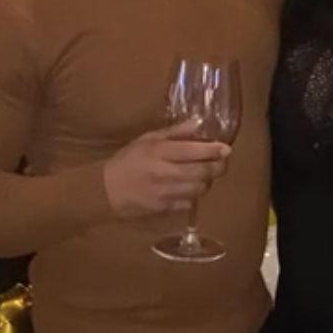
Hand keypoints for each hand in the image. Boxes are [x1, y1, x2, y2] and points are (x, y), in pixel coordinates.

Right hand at [103, 118, 230, 219]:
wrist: (106, 190)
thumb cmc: (128, 160)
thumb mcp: (147, 139)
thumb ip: (174, 132)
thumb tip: (198, 123)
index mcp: (159, 152)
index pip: (194, 151)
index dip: (214, 150)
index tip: (226, 148)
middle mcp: (164, 173)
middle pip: (202, 172)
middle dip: (218, 167)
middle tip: (222, 162)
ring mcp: (165, 193)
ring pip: (199, 189)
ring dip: (207, 181)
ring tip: (204, 174)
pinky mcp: (164, 209)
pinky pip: (189, 203)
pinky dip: (194, 195)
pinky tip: (189, 188)